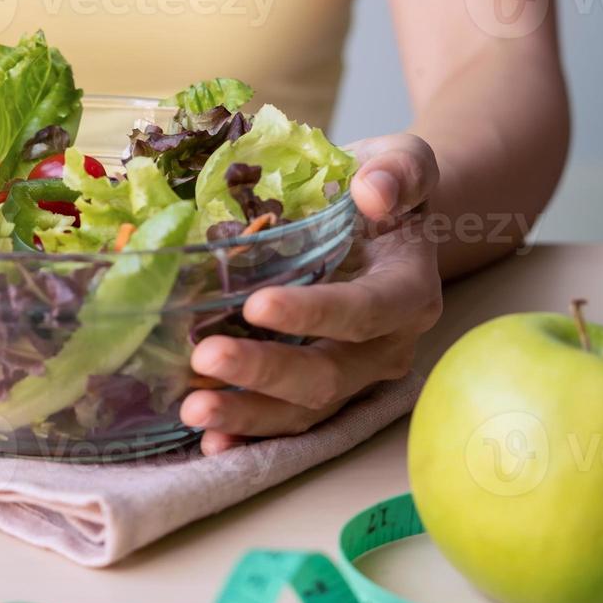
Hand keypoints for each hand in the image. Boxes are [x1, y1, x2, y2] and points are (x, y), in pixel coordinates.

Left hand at [181, 133, 443, 455]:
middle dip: (265, 372)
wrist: (381, 215)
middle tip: (205, 358)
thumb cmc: (382, 187)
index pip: (364, 310)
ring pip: (305, 410)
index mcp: (408, 291)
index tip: (257, 304)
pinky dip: (248, 436)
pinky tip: (207, 442)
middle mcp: (386, 346)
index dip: (315, 312)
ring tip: (194, 409)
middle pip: (328, 374)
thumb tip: (373, 191)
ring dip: (248, 416)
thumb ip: (400, 170)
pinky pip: (287, 423)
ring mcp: (354, 377)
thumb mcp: (402, 160)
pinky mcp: (321, 392)